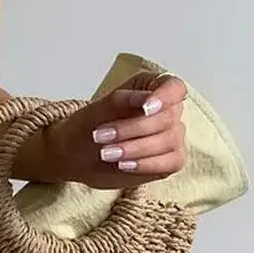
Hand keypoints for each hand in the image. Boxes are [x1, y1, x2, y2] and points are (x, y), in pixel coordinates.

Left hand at [43, 70, 187, 189]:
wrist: (79, 153)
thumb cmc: (90, 124)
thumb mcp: (99, 109)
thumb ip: (122, 100)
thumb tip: (146, 99)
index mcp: (154, 87)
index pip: (174, 87)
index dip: (164, 97)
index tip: (145, 108)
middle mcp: (169, 110)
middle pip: (168, 118)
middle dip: (133, 129)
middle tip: (101, 136)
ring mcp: (172, 135)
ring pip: (169, 141)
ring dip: (135, 148)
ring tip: (106, 153)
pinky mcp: (171, 159)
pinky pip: (171, 162)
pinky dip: (146, 164)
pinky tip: (124, 164)